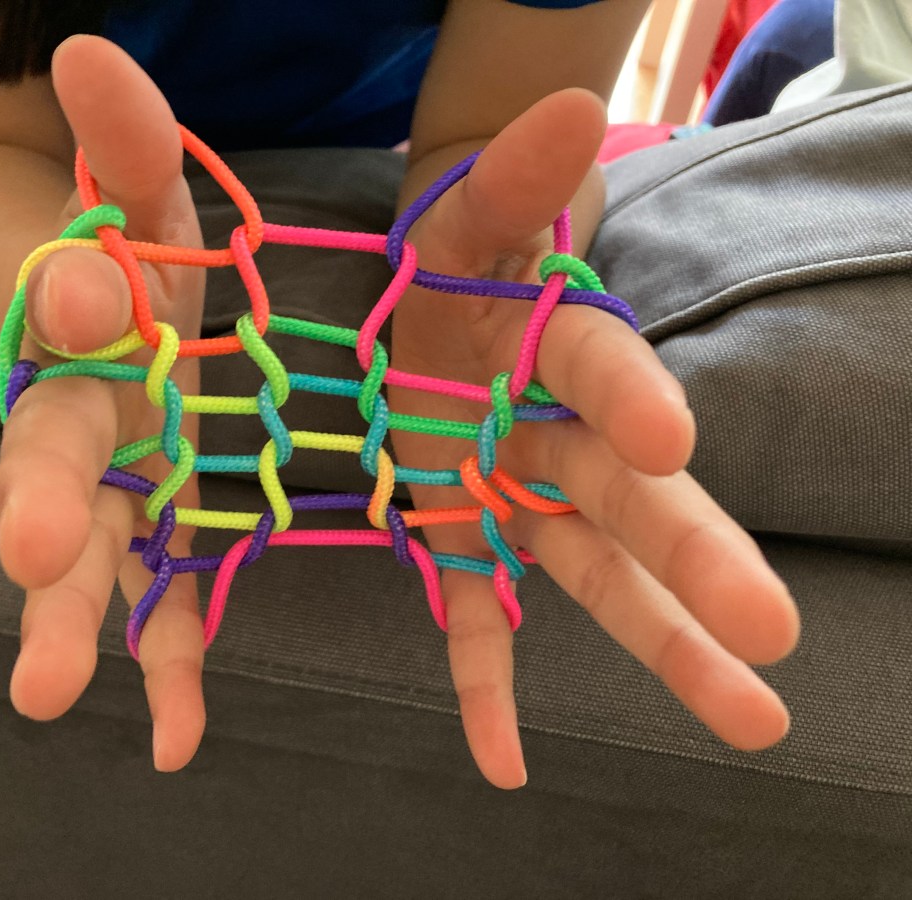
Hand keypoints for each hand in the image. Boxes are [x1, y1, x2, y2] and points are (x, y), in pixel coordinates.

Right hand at [0, 36, 208, 769]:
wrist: (105, 314)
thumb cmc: (129, 256)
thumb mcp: (140, 195)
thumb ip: (125, 141)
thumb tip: (94, 55)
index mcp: (77, 330)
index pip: (62, 314)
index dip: (68, 302)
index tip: (84, 294)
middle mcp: (79, 419)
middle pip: (46, 464)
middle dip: (40, 505)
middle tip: (28, 552)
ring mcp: (111, 491)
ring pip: (83, 559)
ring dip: (72, 620)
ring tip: (49, 690)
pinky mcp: (154, 535)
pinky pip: (158, 604)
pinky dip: (165, 665)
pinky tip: (178, 735)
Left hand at [391, 89, 800, 787]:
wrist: (433, 306)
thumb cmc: (462, 263)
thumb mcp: (472, 215)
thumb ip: (511, 178)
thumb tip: (566, 106)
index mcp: (563, 348)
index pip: (604, 370)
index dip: (633, 399)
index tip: (669, 437)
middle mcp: (562, 434)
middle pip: (632, 499)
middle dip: (692, 557)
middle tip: (766, 630)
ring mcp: (520, 497)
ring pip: (596, 576)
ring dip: (662, 645)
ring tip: (752, 715)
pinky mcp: (468, 539)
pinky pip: (481, 618)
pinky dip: (490, 688)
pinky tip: (505, 761)